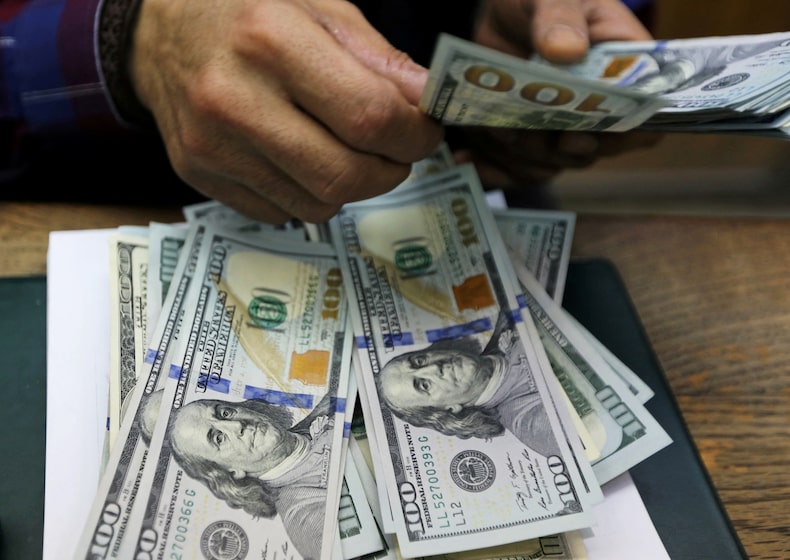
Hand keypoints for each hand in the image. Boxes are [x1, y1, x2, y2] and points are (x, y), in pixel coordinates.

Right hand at [130, 0, 443, 223]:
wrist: (159, 28)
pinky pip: (281, 211)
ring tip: (342, 146)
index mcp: (271, 40)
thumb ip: (380, 61)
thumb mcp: (320, 8)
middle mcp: (233, 98)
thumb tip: (429, 106)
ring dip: (349, 184)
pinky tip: (297, 156)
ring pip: (317, 203)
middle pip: (345, 174)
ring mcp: (211, 145)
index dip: (414, 136)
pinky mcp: (199, 174)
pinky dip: (306, 192)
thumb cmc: (248, 9)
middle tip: (396, 150)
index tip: (425, 132)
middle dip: (390, 170)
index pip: (369, 117)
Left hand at [457, 0, 661, 189]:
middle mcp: (601, 105)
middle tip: (535, 131)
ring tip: (499, 130)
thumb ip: (561, 16)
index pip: (644, 116)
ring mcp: (564, 124)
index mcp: (625, 68)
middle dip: (562, 147)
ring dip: (525, 154)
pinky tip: (471, 159)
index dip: (623, 133)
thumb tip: (567, 50)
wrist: (503, 8)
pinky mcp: (531, 136)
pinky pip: (519, 167)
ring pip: (554, 162)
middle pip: (595, 149)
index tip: (588, 129)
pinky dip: (495, 167)